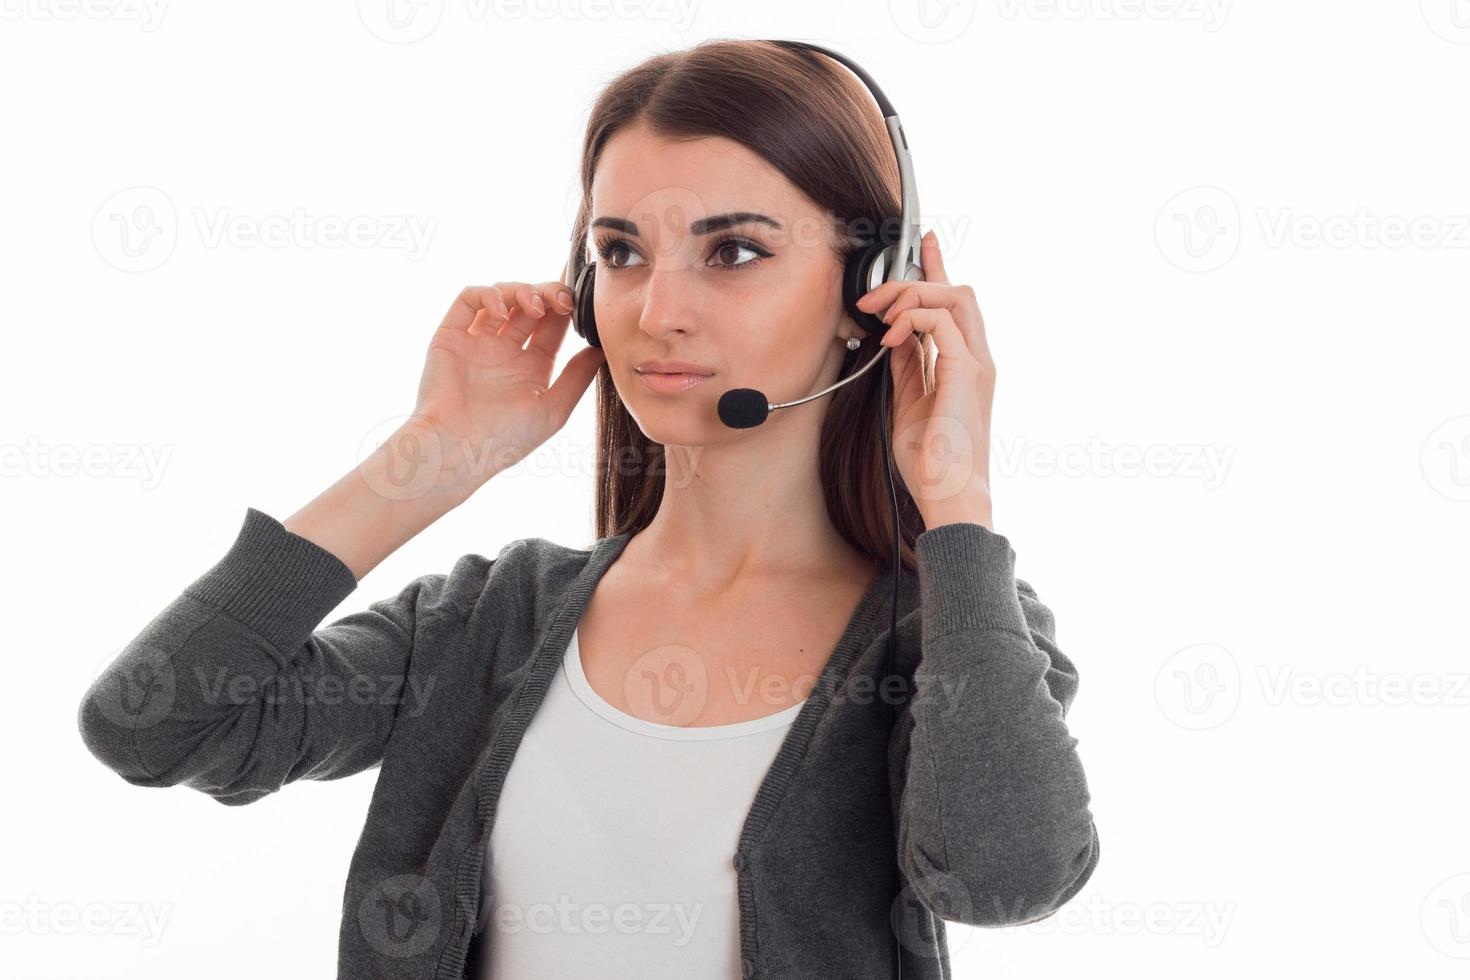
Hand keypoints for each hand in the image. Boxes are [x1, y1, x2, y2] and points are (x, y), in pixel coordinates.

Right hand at [410, 268, 605, 495]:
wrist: (457, 449)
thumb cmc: (505, 440)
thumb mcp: (553, 410)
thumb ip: (577, 377)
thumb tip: (601, 349)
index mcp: (530, 367)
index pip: (553, 325)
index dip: (567, 307)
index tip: (581, 300)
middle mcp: (505, 351)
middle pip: (530, 305)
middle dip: (549, 293)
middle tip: (562, 299)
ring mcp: (478, 341)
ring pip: (502, 296)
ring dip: (522, 291)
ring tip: (536, 307)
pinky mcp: (451, 335)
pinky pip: (468, 300)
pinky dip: (487, 295)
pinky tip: (503, 313)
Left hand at [855, 230, 994, 529]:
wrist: (949, 495)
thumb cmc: (931, 462)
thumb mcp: (910, 402)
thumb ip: (908, 366)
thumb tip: (893, 335)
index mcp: (965, 366)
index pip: (954, 305)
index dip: (939, 269)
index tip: (924, 242)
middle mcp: (977, 359)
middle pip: (959, 291)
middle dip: (914, 277)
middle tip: (873, 296)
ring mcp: (976, 364)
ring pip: (956, 296)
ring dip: (912, 294)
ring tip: (880, 316)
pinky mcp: (966, 373)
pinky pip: (941, 322)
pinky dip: (911, 318)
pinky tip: (888, 336)